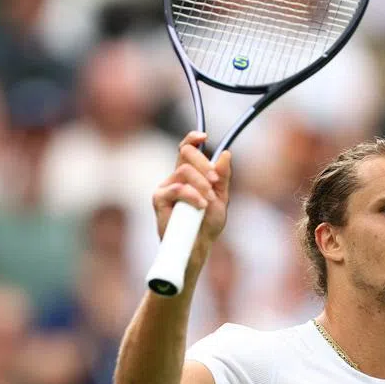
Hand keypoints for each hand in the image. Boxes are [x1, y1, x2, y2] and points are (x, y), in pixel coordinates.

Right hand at [153, 132, 232, 261]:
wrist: (197, 246)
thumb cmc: (207, 225)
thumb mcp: (221, 198)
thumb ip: (223, 177)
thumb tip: (225, 154)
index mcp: (189, 175)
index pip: (186, 149)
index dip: (192, 139)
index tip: (204, 136)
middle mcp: (175, 177)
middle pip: (185, 153)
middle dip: (204, 163)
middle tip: (215, 180)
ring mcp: (166, 187)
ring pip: (184, 171)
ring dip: (201, 184)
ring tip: (208, 201)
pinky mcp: (159, 199)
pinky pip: (177, 188)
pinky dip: (192, 195)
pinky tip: (200, 206)